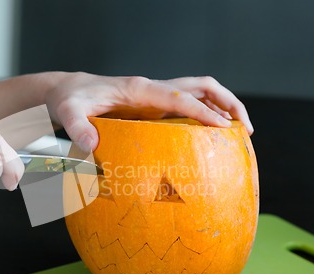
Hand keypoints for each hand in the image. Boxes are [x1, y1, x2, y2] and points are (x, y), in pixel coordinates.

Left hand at [45, 72, 252, 151]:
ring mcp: (155, 98)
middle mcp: (153, 90)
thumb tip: (91, 146)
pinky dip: (205, 118)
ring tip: (239, 133)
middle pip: (201, 86)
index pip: (179, 97)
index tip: (223, 127)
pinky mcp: (153, 108)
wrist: (68, 91)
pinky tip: (209, 138)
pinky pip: (186, 109)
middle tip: (245, 128)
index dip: (202, 111)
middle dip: (227, 102)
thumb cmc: (70, 99)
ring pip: (199, 94)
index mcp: (139, 88)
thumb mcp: (68, 111)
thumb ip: (78, 126)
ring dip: (222, 108)